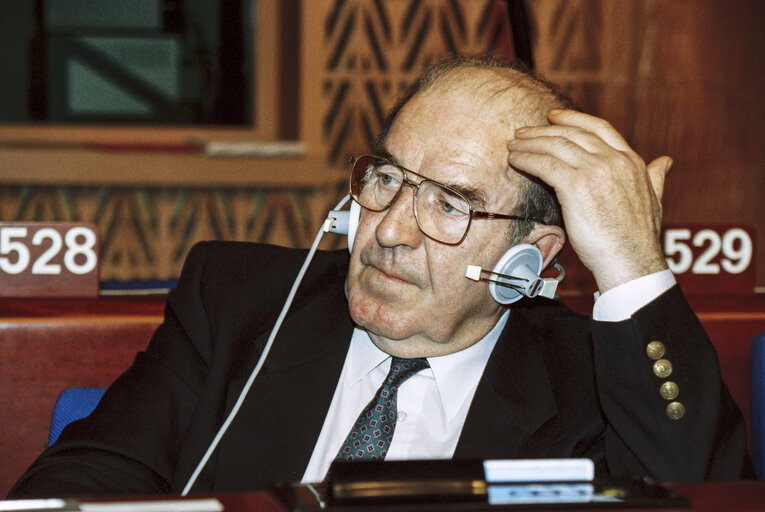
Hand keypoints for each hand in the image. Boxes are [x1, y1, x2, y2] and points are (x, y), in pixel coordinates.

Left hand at [507, 109, 671, 291]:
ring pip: (555, 146)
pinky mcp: (576, 185)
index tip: (553, 117)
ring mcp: (596, 170)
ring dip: (530, 143)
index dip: (573, 119)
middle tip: (523, 132)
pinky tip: (515, 160)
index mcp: (631, 161)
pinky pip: (545, 165)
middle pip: (572, 133)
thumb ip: (655, 177)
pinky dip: (527, 159)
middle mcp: (614, 160)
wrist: (632, 261)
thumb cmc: (637, 239)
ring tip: (513, 145)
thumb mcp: (655, 200)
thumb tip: (665, 161)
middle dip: (543, 131)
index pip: (599, 128)